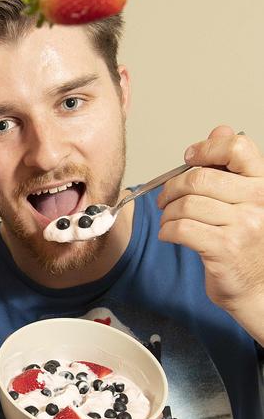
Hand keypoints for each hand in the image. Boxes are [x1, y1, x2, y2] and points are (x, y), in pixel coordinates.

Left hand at [157, 125, 263, 342]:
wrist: (256, 288)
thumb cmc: (245, 243)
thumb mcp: (243, 200)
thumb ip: (230, 166)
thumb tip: (220, 129)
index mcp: (263, 184)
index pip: (238, 148)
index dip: (207, 148)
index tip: (189, 158)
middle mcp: (259, 202)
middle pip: (199, 178)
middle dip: (172, 188)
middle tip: (165, 199)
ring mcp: (244, 226)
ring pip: (186, 205)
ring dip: (168, 213)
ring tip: (170, 220)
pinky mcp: (225, 248)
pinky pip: (181, 228)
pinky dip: (167, 231)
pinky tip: (170, 235)